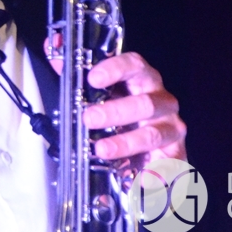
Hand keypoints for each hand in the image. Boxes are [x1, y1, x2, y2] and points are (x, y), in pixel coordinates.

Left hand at [48, 46, 186, 164]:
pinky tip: (138, 180)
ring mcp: (171, 128)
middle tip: (88, 118)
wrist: (152, 146)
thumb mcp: (101, 92)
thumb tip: (55, 50)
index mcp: (143, 80)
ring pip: (152, 134)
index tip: (92, 78)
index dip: (114, 69)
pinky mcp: (176, 155)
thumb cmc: (122, 112)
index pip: (134, 65)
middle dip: (114, 112)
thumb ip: (77, 73)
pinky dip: (153, 173)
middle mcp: (161, 101)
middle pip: (143, 103)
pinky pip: (169, 165)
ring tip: (101, 150)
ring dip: (125, 143)